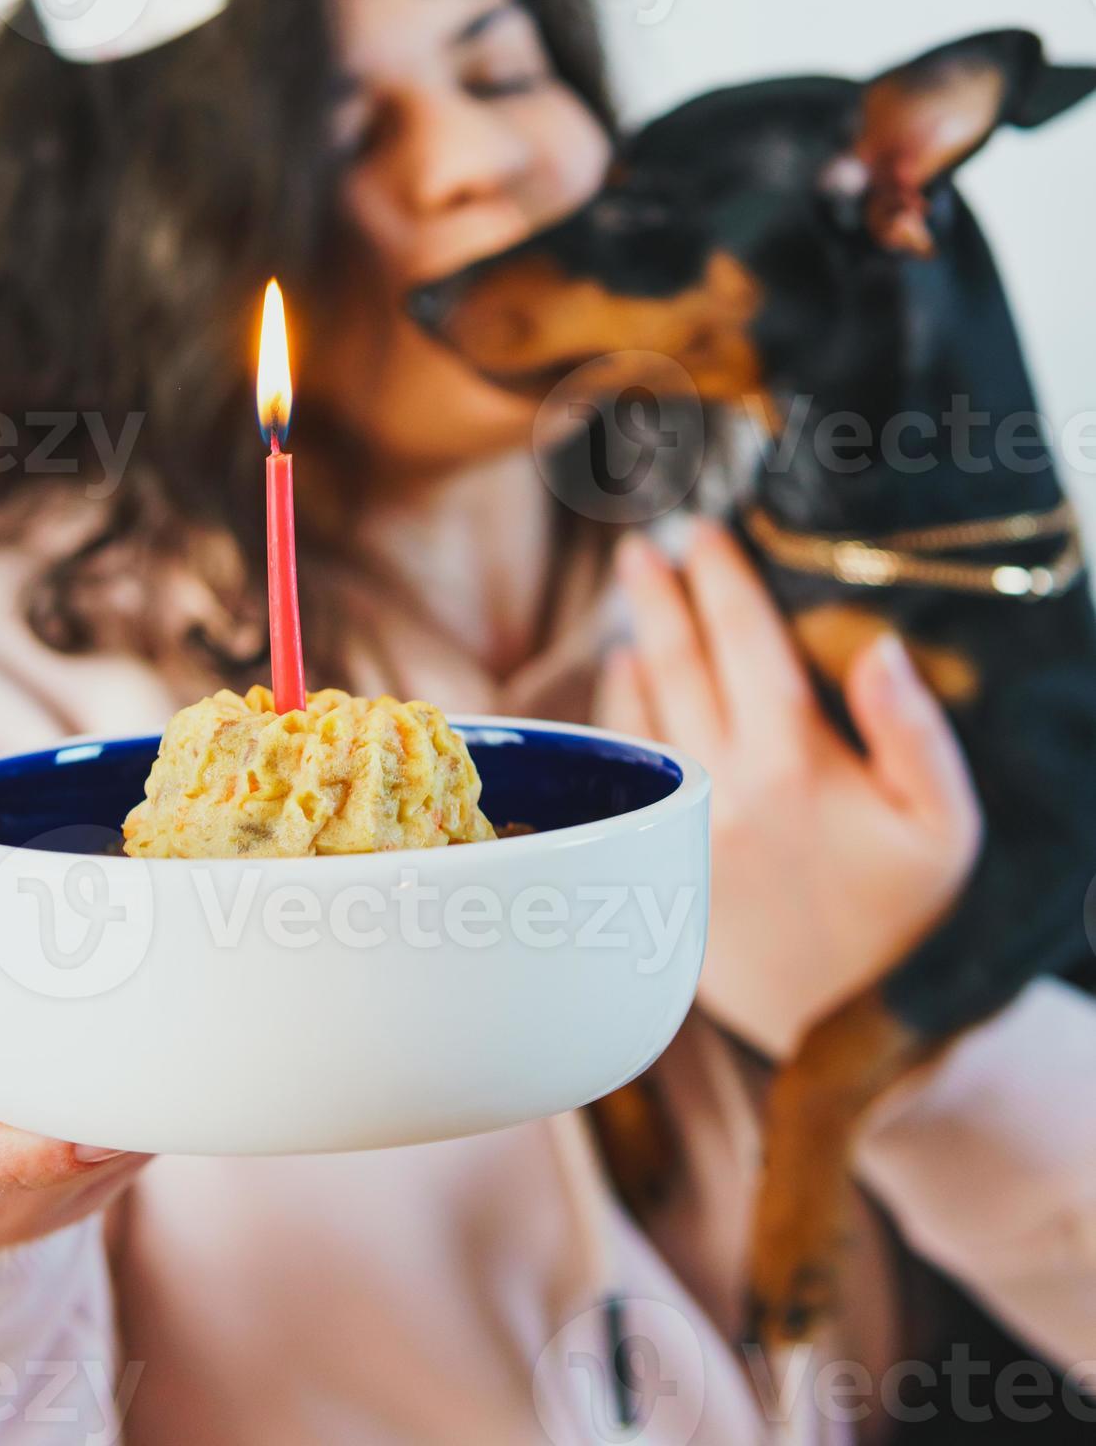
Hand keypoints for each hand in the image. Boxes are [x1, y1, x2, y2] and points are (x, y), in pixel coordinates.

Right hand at [0, 684, 147, 1248]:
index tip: (95, 1132)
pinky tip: (201, 1050)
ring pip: (90, 1177)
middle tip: (203, 1047)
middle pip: (39, 1174)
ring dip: (150, 1118)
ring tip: (216, 1035)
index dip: (12, 1154)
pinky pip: (111, 1167)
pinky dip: (153, 1114)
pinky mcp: (48, 1200)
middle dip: (119, 1127)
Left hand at [596, 524, 982, 1058]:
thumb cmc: (914, 920)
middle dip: (659, 597)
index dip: (723, 578)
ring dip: (633, 652)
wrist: (860, 1036)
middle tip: (642, 548)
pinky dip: (620, 718)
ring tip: (632, 603)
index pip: (744, 641)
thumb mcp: (945, 824)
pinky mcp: (654, 867)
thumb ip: (913, 730)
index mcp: (790, 764)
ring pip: (639, 716)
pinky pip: (625, 770)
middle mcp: (719, 787)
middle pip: (676, 664)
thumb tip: (879, 646)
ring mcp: (674, 828)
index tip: (706, 530)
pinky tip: (624, 689)